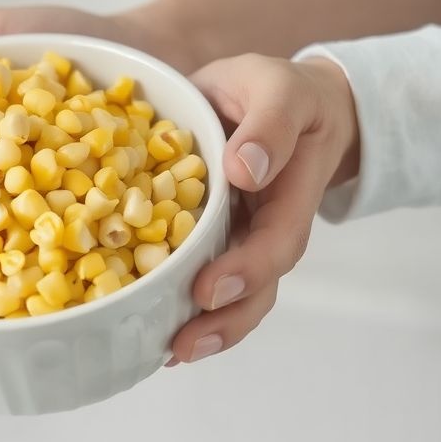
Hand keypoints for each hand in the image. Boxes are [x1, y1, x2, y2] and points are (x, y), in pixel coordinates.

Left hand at [168, 54, 359, 363]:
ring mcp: (243, 235)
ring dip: (208, 328)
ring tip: (169, 353)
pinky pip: (204, 276)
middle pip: (259, 285)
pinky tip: (150, 327)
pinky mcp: (213, 236)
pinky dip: (184, 306)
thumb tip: (246, 169)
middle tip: (182, 343)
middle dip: (224, 319)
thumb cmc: (275, 91)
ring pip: (237, 294)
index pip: (278, 241)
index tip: (209, 289)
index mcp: (290, 190)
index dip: (246, 270)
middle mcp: (269, 224)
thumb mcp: (277, 88)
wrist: (278, 98)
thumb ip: (269, 122)